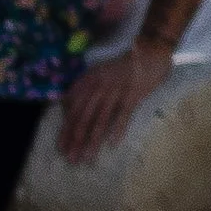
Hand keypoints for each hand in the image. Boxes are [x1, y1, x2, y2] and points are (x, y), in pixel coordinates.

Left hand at [58, 36, 172, 163]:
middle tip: (70, 159)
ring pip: (100, 119)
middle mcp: (98, 87)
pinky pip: (123, 114)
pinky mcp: (133, 94)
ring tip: (87, 158)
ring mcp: (115, 91)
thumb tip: (65, 105)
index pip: (72, 109)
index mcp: (88, 82)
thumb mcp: (97, 73)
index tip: (61, 147)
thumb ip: (82, 88)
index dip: (66, 128)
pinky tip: (113, 144)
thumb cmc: (122, 66)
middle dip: (75, 139)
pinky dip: (118, 129)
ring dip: (92, 140)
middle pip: (83, 117)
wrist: (149, 51)